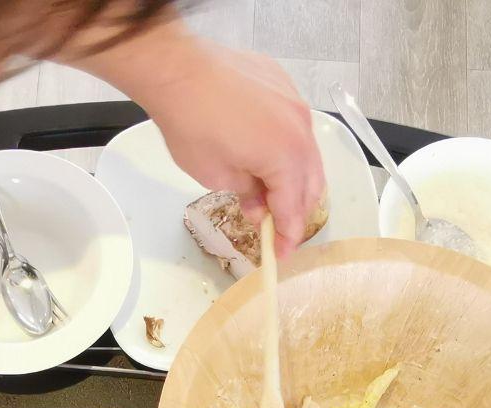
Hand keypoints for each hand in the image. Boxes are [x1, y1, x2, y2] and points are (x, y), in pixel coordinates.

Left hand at [146, 44, 324, 255]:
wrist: (179, 70)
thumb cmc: (192, 125)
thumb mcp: (217, 176)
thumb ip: (249, 195)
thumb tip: (261, 207)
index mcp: (287, 157)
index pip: (294, 209)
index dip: (287, 237)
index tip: (280, 254)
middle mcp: (301, 130)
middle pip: (311, 183)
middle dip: (296, 211)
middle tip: (277, 228)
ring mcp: (296, 104)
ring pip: (307, 154)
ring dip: (294, 179)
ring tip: (271, 195)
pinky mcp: (285, 86)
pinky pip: (295, 126)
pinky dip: (287, 147)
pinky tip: (264, 155)